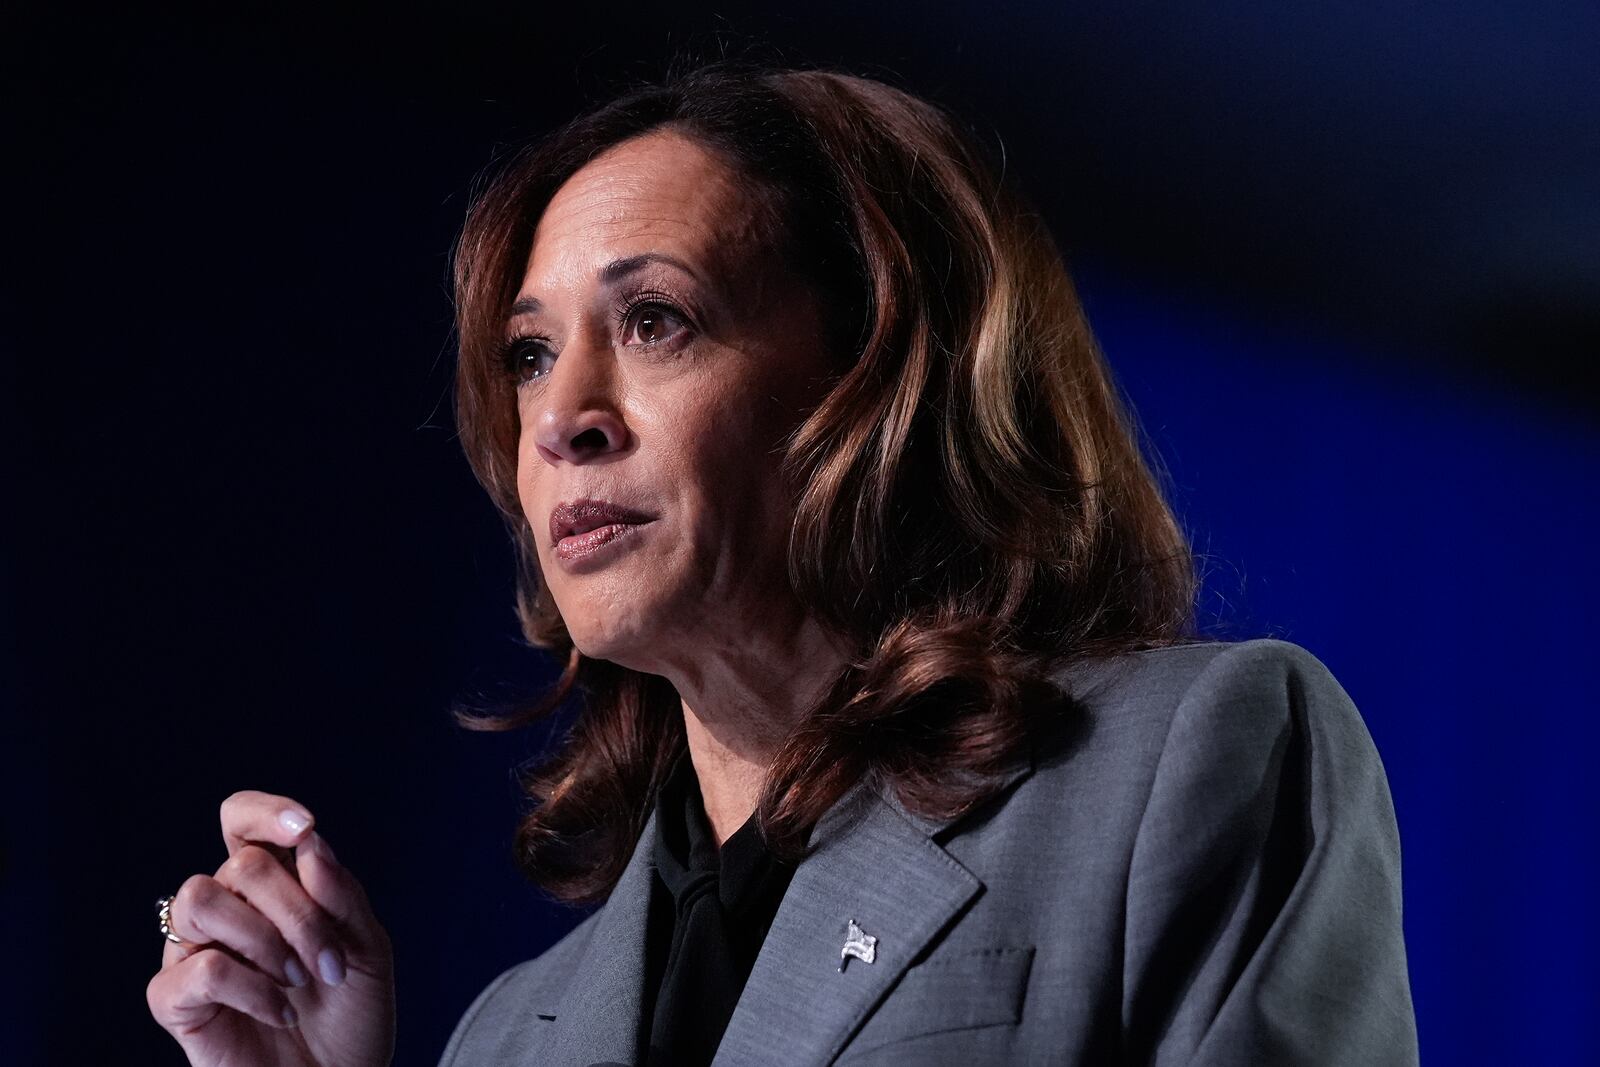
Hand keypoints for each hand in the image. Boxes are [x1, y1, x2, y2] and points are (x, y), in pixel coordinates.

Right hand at [146, 791, 395, 1066]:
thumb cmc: (351, 1015)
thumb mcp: (367, 949)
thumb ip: (342, 894)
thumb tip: (311, 842)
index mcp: (271, 885)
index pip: (241, 820)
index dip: (265, 812)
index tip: (306, 829)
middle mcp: (225, 908)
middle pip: (241, 864)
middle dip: (299, 911)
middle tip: (329, 964)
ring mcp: (194, 950)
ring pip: (200, 897)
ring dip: (265, 939)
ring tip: (300, 983)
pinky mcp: (174, 1000)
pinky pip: (199, 966)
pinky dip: (251, 988)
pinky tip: (280, 1012)